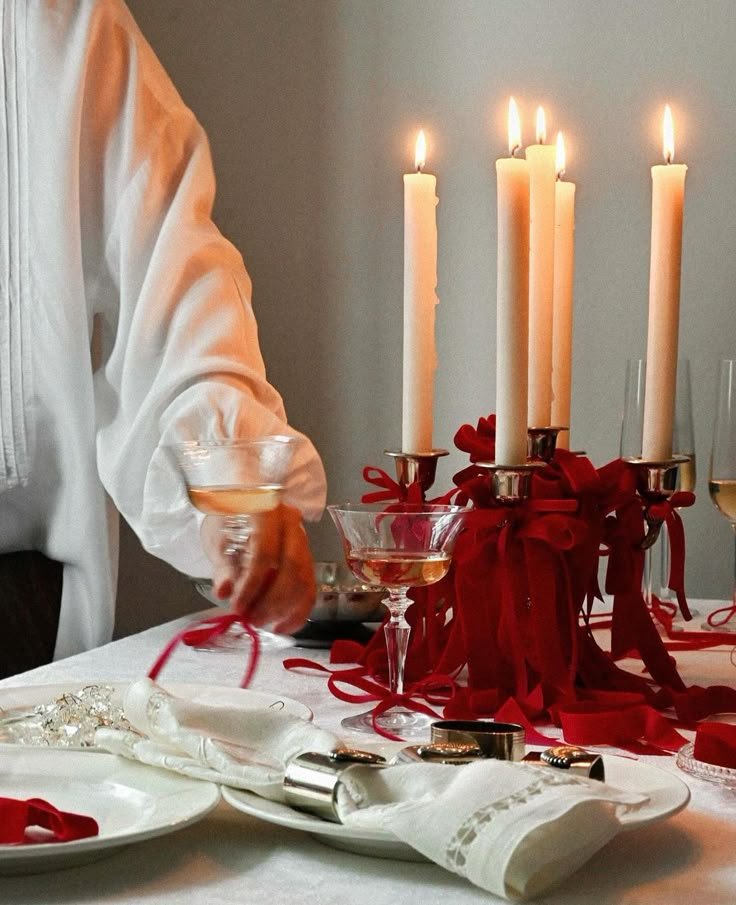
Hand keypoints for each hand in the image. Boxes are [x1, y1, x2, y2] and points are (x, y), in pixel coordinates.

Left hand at [200, 505, 315, 633]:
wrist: (240, 508)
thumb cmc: (227, 521)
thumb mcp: (218, 539)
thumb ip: (223, 566)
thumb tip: (225, 592)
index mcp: (268, 512)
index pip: (265, 552)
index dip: (252, 584)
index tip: (237, 607)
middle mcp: (292, 525)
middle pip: (292, 568)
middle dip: (272, 601)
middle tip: (251, 619)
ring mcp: (303, 542)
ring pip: (306, 581)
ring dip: (285, 610)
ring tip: (262, 623)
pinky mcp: (307, 559)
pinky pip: (310, 589)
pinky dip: (298, 612)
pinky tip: (282, 626)